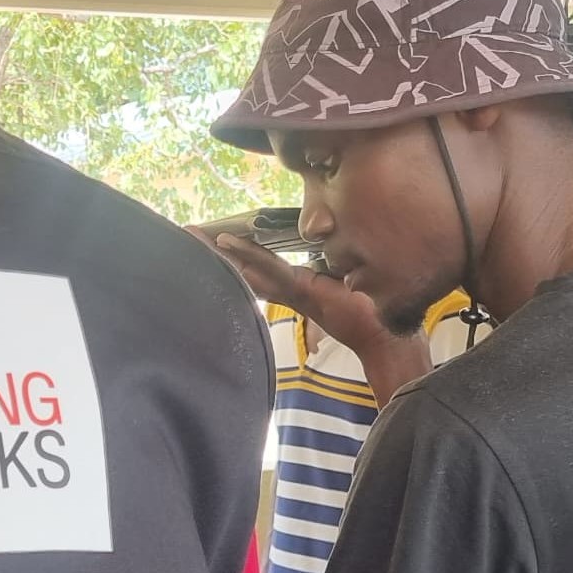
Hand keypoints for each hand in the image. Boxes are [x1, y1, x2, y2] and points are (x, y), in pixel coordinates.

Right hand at [197, 232, 434, 404]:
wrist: (382, 336)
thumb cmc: (372, 312)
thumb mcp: (347, 282)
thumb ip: (331, 270)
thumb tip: (330, 257)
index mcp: (298, 284)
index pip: (262, 266)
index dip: (239, 253)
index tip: (217, 239)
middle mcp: (289, 287)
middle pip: (248, 266)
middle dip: (219, 252)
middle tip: (190, 236)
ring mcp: (292, 289)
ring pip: (252, 266)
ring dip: (224, 252)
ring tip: (196, 237)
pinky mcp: (301, 289)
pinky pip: (271, 268)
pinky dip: (247, 254)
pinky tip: (227, 243)